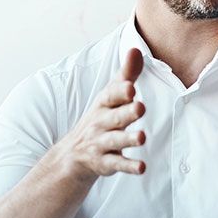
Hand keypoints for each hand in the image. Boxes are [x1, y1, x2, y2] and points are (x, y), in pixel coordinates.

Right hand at [53, 48, 145, 182]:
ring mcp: (102, 143)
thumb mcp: (111, 96)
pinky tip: (142, 168)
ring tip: (142, 138)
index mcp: (104, 104)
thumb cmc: (101, 118)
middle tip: (140, 107)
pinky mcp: (105, 162)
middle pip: (115, 117)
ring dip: (128, 139)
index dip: (121, 91)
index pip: (111, 96)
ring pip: (115, 140)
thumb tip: (136, 50)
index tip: (131, 87)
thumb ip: (127, 75)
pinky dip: (128, 166)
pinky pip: (117, 164)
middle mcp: (101, 123)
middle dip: (126, 113)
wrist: (74, 154)